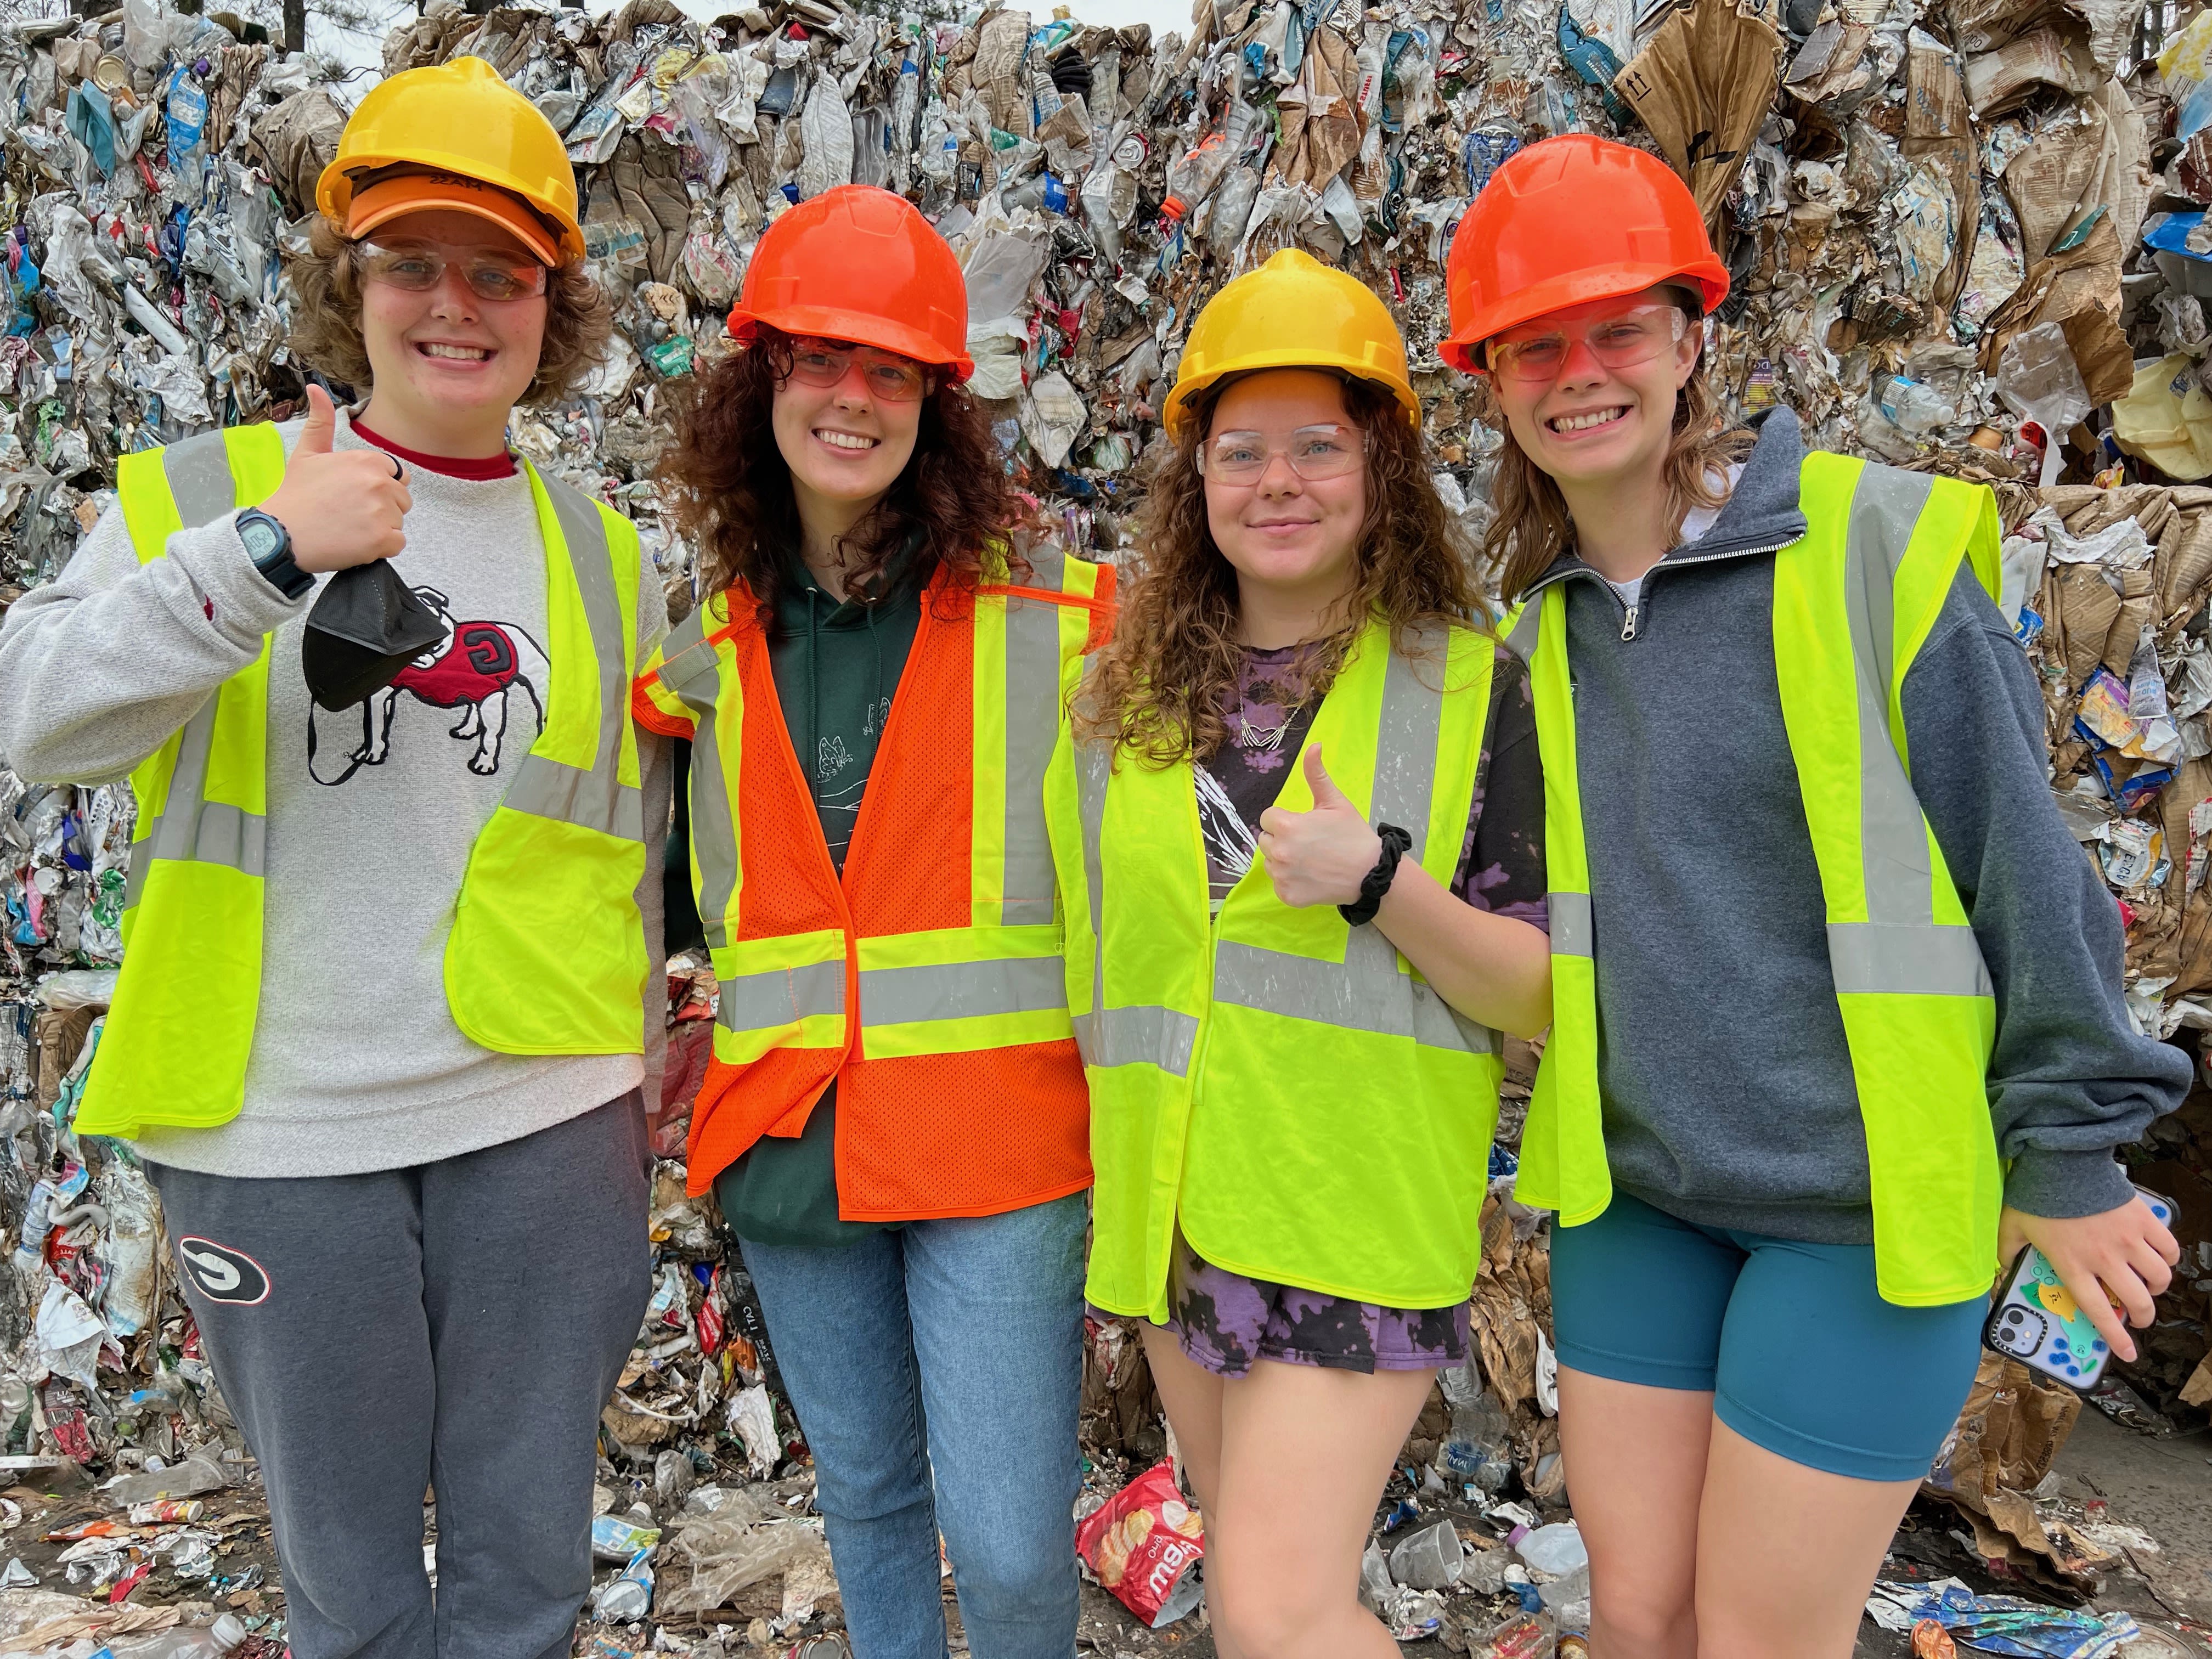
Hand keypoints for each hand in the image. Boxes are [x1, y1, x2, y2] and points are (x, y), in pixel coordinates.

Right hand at [260, 385, 411, 573]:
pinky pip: (398, 544)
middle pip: (401, 500)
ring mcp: (384, 512)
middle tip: (348, 513)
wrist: (280, 535)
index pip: (397, 476)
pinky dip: (381, 547)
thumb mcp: (307, 453)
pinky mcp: (383, 540)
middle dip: (381, 508)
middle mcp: (380, 483)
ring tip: (348, 528)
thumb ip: (321, 421)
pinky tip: (355, 543)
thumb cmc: (294, 495)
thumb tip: (315, 388)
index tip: (352, 495)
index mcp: (367, 461)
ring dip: (380, 528)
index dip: (377, 488)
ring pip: (399, 522)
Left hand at [1257, 744, 1380, 908]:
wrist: (1371, 872)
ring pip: (1270, 863)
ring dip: (1284, 860)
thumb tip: (1314, 745)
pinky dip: (1291, 882)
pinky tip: (1311, 877)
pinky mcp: (1288, 896)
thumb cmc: (1353, 835)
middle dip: (1282, 839)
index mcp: (1286, 826)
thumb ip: (1317, 774)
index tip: (1305, 825)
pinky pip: (1279, 885)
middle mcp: (1278, 852)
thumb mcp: (1335, 801)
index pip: (1268, 818)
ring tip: (1311, 860)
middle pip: (1266, 840)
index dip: (1286, 819)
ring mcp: (1282, 877)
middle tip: (1309, 843)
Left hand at [1998, 1197, 2179, 1362]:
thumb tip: (2000, 1269)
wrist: (2062, 1161)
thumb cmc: (2036, 1195)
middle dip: (2143, 1316)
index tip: (2128, 1353)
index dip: (2116, 1337)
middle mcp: (2105, 1259)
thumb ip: (2006, 1250)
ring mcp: (2128, 1240)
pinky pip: (2169, 1249)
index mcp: (2074, 1265)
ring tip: (2149, 1286)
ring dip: (2157, 1287)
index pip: (2099, 1312)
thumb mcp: (2011, 1226)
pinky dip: (2169, 1258)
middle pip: (2137, 1301)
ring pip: (2158, 1277)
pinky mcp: (2143, 1221)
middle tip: (2140, 1316)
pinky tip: (2160, 1258)